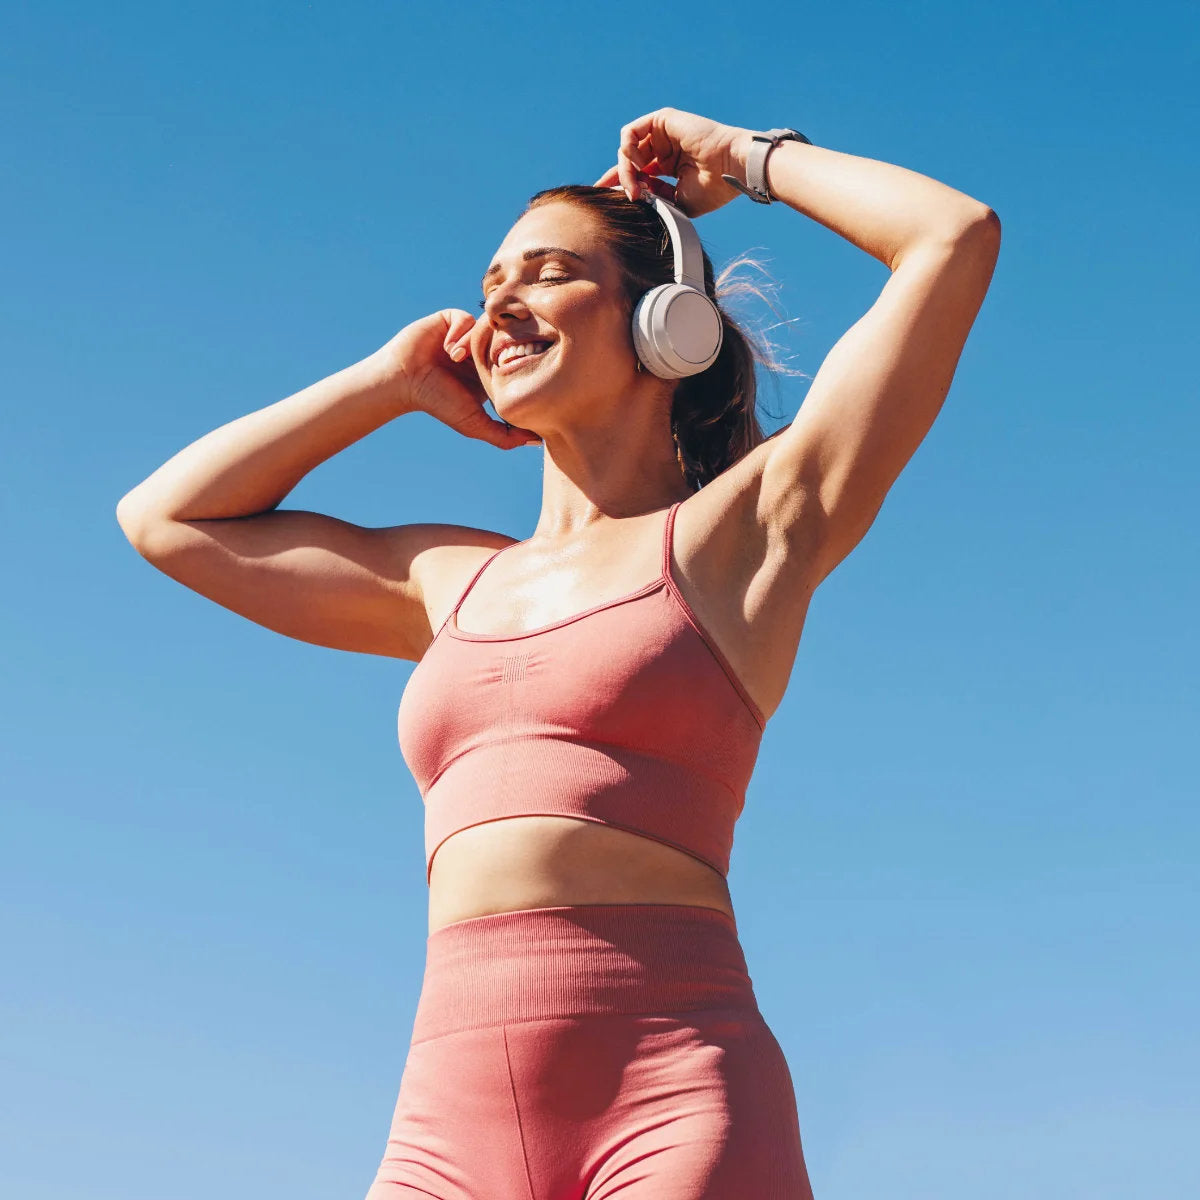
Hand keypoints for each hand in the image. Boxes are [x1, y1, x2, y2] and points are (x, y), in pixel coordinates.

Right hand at [374, 310, 540, 449]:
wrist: (404, 382)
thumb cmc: (437, 403)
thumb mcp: (475, 424)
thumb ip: (504, 436)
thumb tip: (538, 442)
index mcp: (489, 371)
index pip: (516, 360)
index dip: (514, 366)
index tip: (505, 376)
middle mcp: (479, 351)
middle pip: (504, 341)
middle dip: (496, 351)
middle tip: (484, 365)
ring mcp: (466, 334)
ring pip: (487, 328)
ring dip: (474, 344)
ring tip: (457, 360)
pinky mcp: (450, 320)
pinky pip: (467, 318)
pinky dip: (459, 333)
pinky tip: (449, 349)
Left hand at [593, 107, 751, 216]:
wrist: (730, 170)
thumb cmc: (712, 190)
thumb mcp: (676, 203)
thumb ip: (654, 199)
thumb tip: (631, 197)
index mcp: (670, 167)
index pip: (637, 174)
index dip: (621, 185)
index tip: (605, 199)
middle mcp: (665, 148)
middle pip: (628, 161)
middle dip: (621, 180)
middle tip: (628, 197)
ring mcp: (663, 134)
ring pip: (628, 149)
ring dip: (626, 169)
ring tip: (636, 185)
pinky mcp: (662, 119)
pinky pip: (631, 132)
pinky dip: (628, 149)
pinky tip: (638, 165)